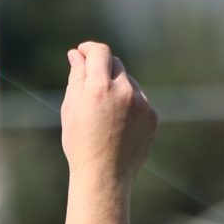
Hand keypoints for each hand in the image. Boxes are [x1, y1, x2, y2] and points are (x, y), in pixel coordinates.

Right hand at [61, 42, 156, 181]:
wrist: (104, 175)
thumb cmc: (80, 143)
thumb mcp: (71, 108)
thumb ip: (76, 76)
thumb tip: (77, 54)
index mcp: (99, 88)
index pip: (100, 52)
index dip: (89, 48)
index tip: (83, 52)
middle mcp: (124, 92)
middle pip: (115, 64)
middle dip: (102, 68)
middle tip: (91, 85)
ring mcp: (142, 104)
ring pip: (129, 81)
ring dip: (117, 87)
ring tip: (104, 114)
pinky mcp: (152, 116)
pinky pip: (140, 99)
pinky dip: (130, 104)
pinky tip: (119, 124)